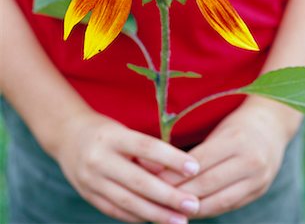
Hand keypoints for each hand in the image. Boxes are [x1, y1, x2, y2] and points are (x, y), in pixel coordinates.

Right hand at [54, 110, 200, 222]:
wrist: (67, 137)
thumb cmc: (106, 132)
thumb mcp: (124, 132)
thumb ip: (145, 153)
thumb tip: (173, 175)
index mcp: (112, 137)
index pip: (146, 147)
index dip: (171, 158)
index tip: (195, 167)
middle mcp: (99, 159)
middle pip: (138, 181)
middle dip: (168, 196)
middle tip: (193, 204)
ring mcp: (91, 181)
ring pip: (128, 202)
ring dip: (157, 214)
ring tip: (181, 220)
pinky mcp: (88, 196)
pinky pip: (116, 211)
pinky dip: (138, 217)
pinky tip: (157, 220)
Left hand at [159, 98, 300, 217]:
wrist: (272, 126)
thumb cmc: (236, 123)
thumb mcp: (218, 130)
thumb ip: (195, 150)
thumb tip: (159, 166)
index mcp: (236, 139)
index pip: (198, 163)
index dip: (174, 174)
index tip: (151, 179)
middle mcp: (250, 160)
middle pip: (207, 184)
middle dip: (178, 193)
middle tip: (154, 198)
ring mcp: (258, 179)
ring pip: (218, 200)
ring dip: (191, 208)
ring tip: (169, 209)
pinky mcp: (259, 191)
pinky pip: (229, 205)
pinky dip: (208, 209)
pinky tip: (190, 211)